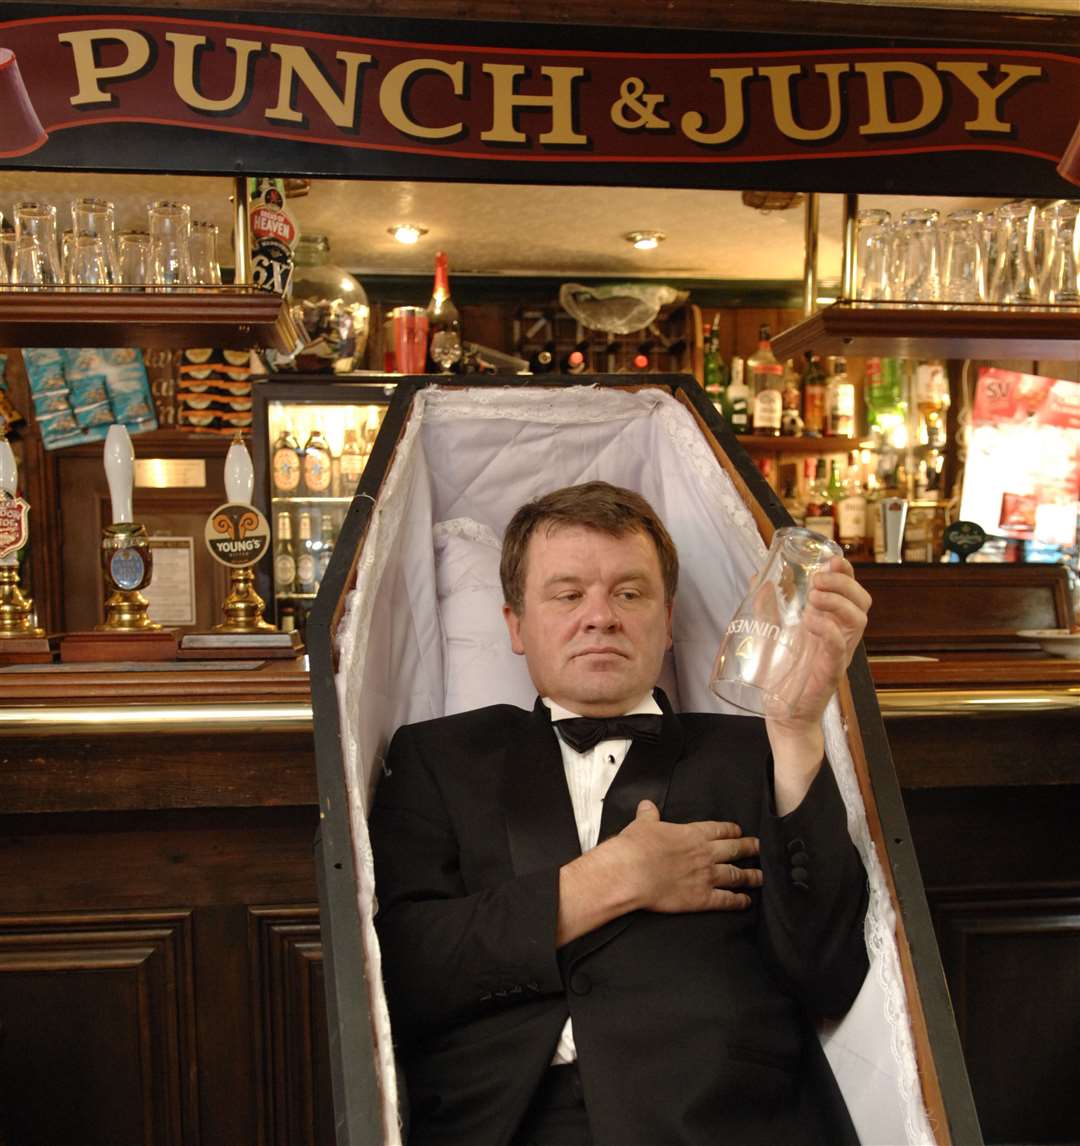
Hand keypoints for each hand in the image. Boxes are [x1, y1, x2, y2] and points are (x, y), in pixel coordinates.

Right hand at [615, 799, 761, 913]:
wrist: (632, 872)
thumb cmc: (636, 848)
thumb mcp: (643, 825)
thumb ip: (649, 815)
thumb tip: (647, 805)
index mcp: (692, 834)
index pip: (719, 830)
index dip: (731, 830)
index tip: (739, 831)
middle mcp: (705, 854)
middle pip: (735, 849)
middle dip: (749, 848)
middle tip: (759, 848)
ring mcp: (706, 876)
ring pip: (736, 875)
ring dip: (750, 876)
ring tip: (760, 876)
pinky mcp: (702, 898)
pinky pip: (726, 900)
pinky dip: (738, 901)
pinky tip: (746, 901)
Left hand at [766, 555, 871, 735]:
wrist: (783, 715)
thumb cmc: (784, 674)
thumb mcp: (775, 632)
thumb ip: (768, 606)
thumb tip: (759, 576)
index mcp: (832, 622)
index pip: (850, 591)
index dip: (846, 572)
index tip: (831, 559)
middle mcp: (841, 636)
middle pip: (861, 601)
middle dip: (843, 583)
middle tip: (818, 578)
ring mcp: (838, 654)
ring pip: (857, 620)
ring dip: (837, 601)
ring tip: (813, 597)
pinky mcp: (830, 672)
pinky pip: (839, 646)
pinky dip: (828, 629)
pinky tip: (811, 621)